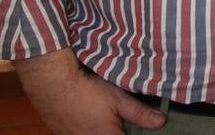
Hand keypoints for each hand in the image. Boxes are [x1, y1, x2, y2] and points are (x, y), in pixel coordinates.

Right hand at [14, 48, 164, 134]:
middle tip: (119, 118)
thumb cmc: (87, 92)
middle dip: (119, 129)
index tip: (135, 127)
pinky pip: (80, 134)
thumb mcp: (119, 99)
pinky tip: (89, 115)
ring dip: (102, 129)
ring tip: (102, 114)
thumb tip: (161, 122)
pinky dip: (87, 128)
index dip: (134, 133)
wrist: (52, 86)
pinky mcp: (61, 134)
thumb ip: (140, 113)